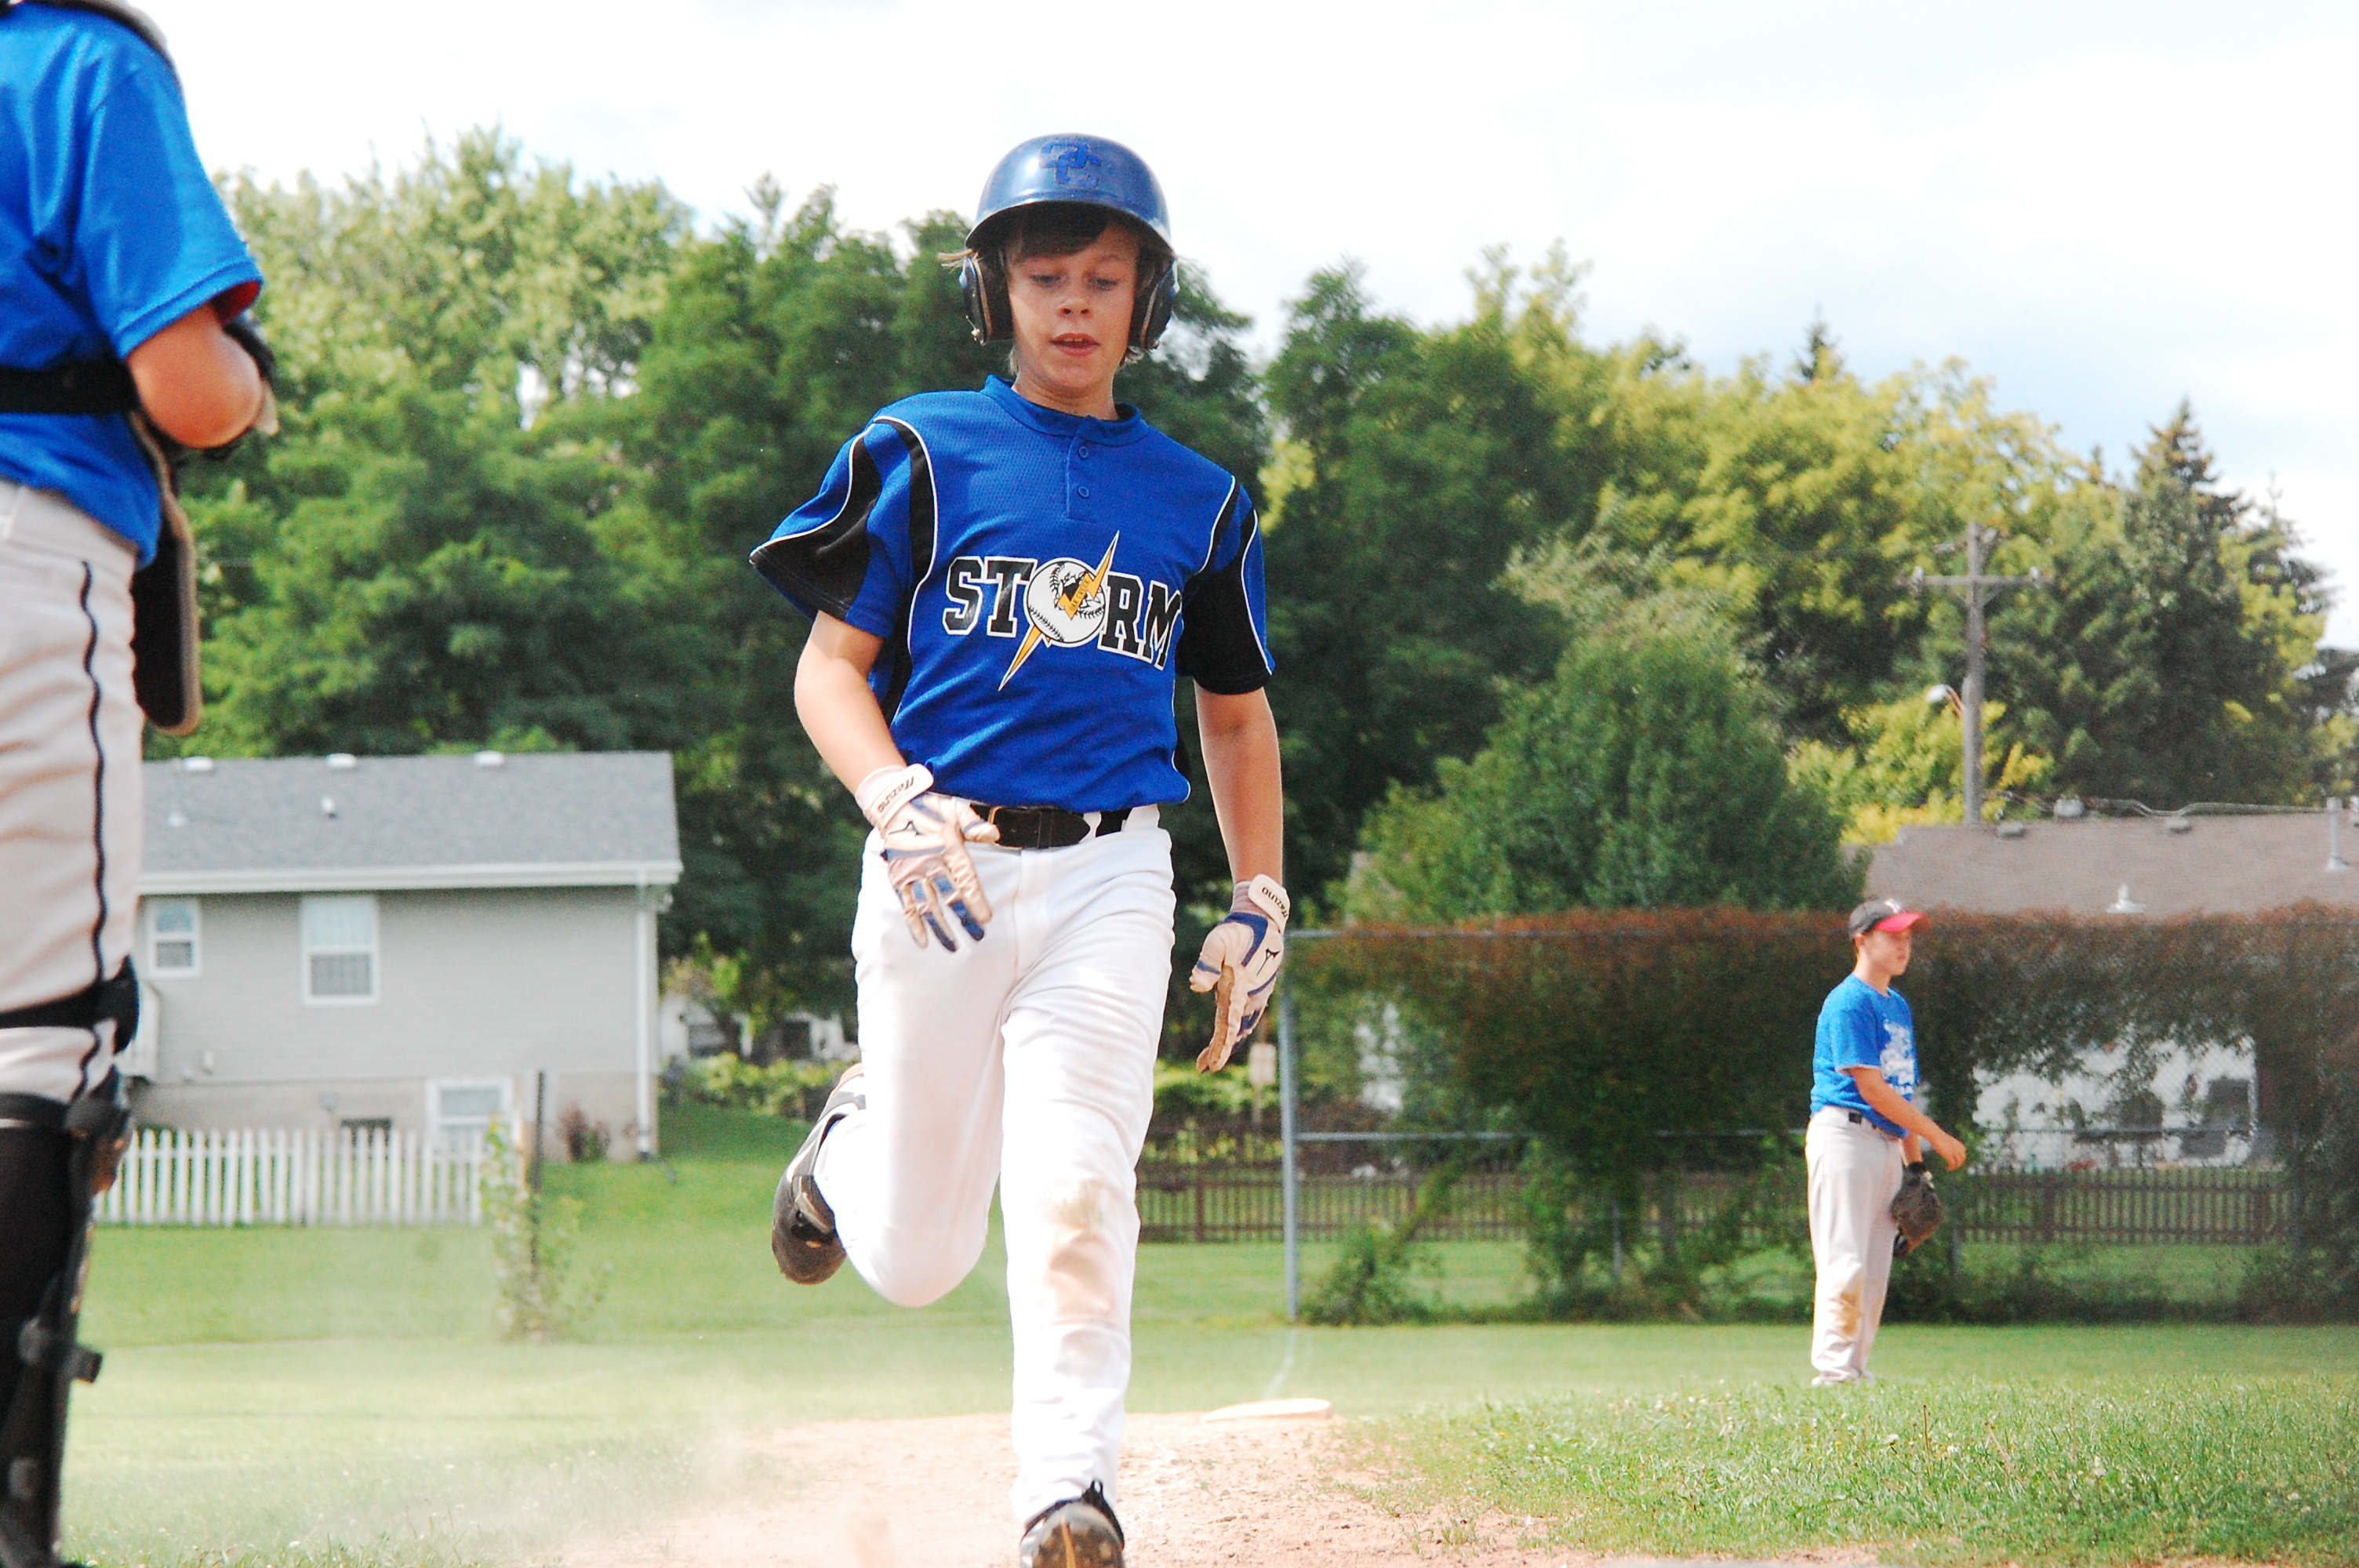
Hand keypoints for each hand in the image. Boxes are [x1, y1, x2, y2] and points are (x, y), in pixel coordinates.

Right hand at [855, 764, 998, 950]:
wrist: (895, 803)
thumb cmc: (931, 807)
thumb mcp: (955, 809)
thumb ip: (974, 824)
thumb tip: (994, 834)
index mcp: (948, 848)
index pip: (965, 879)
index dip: (975, 900)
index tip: (986, 918)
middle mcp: (930, 863)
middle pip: (949, 896)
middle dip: (964, 918)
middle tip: (978, 937)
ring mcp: (912, 872)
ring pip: (929, 905)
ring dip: (940, 927)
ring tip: (952, 948)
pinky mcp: (899, 877)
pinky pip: (907, 904)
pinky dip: (914, 924)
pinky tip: (923, 942)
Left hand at [1189, 875, 1288, 1071]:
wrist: (1263, 921)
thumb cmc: (1236, 931)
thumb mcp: (1218, 942)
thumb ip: (1207, 963)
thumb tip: (1196, 985)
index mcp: (1237, 990)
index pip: (1227, 1025)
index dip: (1219, 1047)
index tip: (1209, 1065)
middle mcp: (1250, 997)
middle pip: (1234, 1030)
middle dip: (1220, 1050)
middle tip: (1204, 1067)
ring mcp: (1257, 994)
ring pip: (1243, 1025)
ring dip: (1229, 1041)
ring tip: (1214, 1056)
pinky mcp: (1259, 989)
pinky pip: (1249, 1015)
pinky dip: (1240, 1028)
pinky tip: (1234, 1032)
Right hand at [1928, 1128, 1967, 1169]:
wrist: (1936, 1135)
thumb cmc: (1938, 1136)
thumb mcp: (1947, 1140)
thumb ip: (1950, 1144)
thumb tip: (1948, 1147)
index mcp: (1959, 1145)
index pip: (1963, 1154)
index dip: (1960, 1159)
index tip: (1955, 1161)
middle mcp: (1958, 1149)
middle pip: (1962, 1159)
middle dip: (1958, 1164)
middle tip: (1952, 1166)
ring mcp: (1954, 1152)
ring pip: (1958, 1163)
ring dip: (1954, 1167)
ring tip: (1949, 1168)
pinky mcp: (1949, 1155)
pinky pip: (1952, 1164)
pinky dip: (1950, 1167)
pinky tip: (1946, 1168)